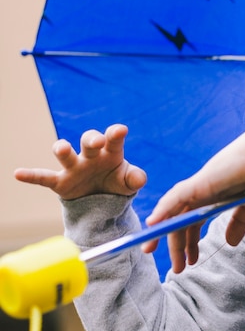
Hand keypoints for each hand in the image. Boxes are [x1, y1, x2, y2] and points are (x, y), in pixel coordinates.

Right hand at [14, 124, 146, 199]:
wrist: (103, 199)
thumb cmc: (118, 181)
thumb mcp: (129, 181)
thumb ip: (135, 178)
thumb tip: (139, 180)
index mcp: (111, 151)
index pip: (113, 138)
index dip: (116, 133)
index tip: (120, 130)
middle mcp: (91, 155)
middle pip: (89, 140)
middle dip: (92, 139)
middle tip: (97, 142)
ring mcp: (75, 167)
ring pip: (65, 153)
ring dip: (62, 148)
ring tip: (61, 147)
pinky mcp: (61, 182)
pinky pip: (44, 177)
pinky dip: (31, 175)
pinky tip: (18, 173)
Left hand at [143, 129, 244, 272]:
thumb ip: (238, 223)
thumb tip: (229, 243)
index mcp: (212, 196)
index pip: (192, 220)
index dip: (187, 242)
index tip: (187, 263)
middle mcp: (202, 191)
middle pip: (180, 218)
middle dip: (175, 244)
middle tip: (177, 269)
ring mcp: (200, 185)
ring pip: (174, 210)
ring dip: (163, 231)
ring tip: (152, 251)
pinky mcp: (202, 181)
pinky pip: (177, 195)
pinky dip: (164, 209)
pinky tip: (154, 223)